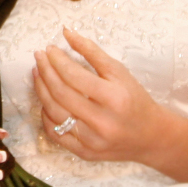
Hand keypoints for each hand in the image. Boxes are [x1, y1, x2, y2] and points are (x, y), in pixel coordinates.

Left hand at [33, 28, 169, 164]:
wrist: (150, 136)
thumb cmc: (134, 99)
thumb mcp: (119, 71)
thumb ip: (92, 51)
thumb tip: (66, 33)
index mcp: (113, 97)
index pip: (74, 76)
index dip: (57, 60)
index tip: (49, 49)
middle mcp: (102, 121)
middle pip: (61, 93)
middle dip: (45, 72)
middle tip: (39, 57)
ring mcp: (92, 140)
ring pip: (54, 113)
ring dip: (41, 90)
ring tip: (37, 73)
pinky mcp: (84, 153)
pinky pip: (55, 133)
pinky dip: (46, 115)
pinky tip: (45, 100)